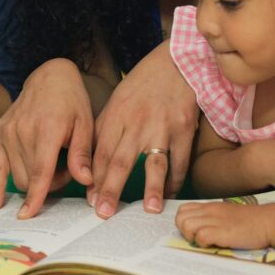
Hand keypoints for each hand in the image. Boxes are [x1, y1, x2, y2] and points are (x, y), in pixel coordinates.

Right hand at [0, 58, 93, 215]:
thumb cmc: (72, 102)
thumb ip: (83, 154)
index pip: (39, 170)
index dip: (35, 195)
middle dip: (47, 185)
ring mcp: (7, 131)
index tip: (29, 215)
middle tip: (66, 172)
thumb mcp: (86, 124)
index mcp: (47, 128)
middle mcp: (22, 130)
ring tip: (51, 166)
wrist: (50, 77)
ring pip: (16, 175)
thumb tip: (85, 181)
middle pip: (28, 178)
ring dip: (33, 181)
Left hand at [90, 41, 198, 218]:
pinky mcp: (184, 127)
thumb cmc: (144, 83)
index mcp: (117, 115)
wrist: (176, 61)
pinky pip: (180, 159)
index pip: (101, 152)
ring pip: (154, 162)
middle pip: (120, 160)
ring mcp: (162, 125)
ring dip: (152, 187)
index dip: (94, 178)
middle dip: (110, 189)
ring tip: (150, 209)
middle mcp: (136, 122)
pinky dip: (177, 178)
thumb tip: (91, 163)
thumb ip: (105, 129)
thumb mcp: (118, 100)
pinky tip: (171, 194)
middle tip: (104, 213)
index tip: (90, 200)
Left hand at [176, 200, 272, 250]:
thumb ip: (211, 217)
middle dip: (183, 231)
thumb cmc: (248, 221)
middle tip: (196, 239)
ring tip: (204, 242)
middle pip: (180, 218)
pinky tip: (213, 245)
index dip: (182, 222)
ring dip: (192, 237)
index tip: (192, 231)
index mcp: (210, 206)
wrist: (267, 222)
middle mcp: (210, 211)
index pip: (182, 209)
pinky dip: (203, 243)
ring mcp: (215, 221)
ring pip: (186, 226)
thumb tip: (197, 229)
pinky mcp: (222, 232)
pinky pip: (201, 237)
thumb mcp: (226, 214)